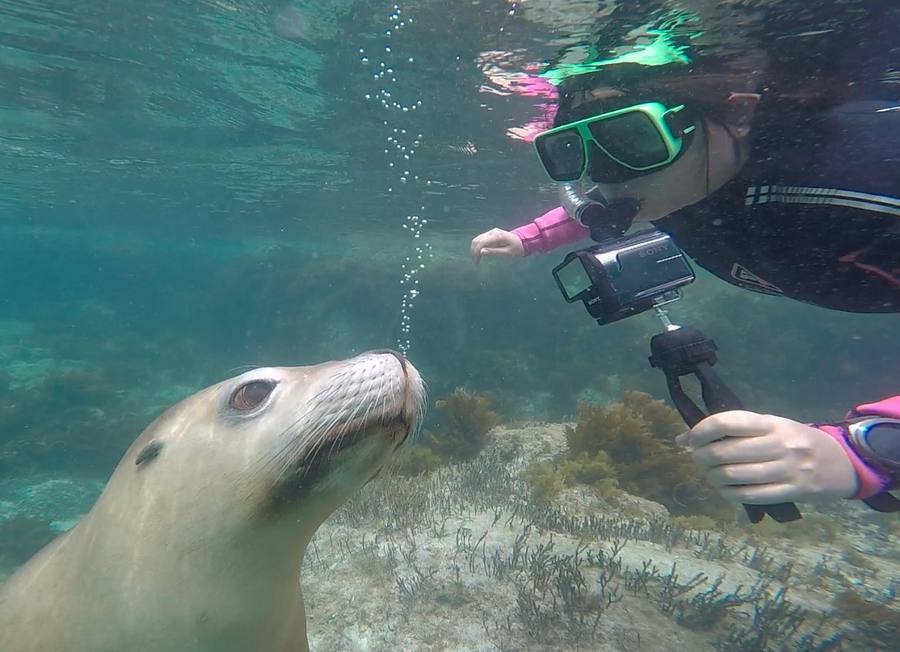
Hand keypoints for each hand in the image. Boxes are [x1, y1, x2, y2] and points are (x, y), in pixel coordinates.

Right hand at [470, 228, 524, 264]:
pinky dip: (477, 247)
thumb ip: (494, 252)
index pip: (481, 243)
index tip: (476, 263)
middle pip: (476, 240)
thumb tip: (481, 252)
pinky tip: (479, 255)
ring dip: (474, 250)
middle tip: (475, 263)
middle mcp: (492, 232)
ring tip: (476, 260)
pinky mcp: (490, 234)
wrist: (523, 241)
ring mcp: (491, 232)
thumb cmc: (516, 249)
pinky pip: (480, 240)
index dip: (476, 253)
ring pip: (477, 239)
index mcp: (497, 236)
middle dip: (473, 252)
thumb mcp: (507, 253)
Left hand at [675, 410, 857, 503]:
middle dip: (702, 456)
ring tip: (710, 474)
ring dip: (712, 477)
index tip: (691, 438)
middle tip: (699, 458)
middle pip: (725, 452)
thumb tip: (684, 439)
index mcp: (771, 423)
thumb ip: (732, 431)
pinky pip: (750, 496)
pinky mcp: (792, 492)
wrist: (841, 463)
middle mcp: (780, 444)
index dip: (702, 430)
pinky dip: (728, 494)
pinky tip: (723, 489)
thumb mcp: (770, 427)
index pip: (728, 422)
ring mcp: (788, 470)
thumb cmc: (795, 441)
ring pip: (734, 476)